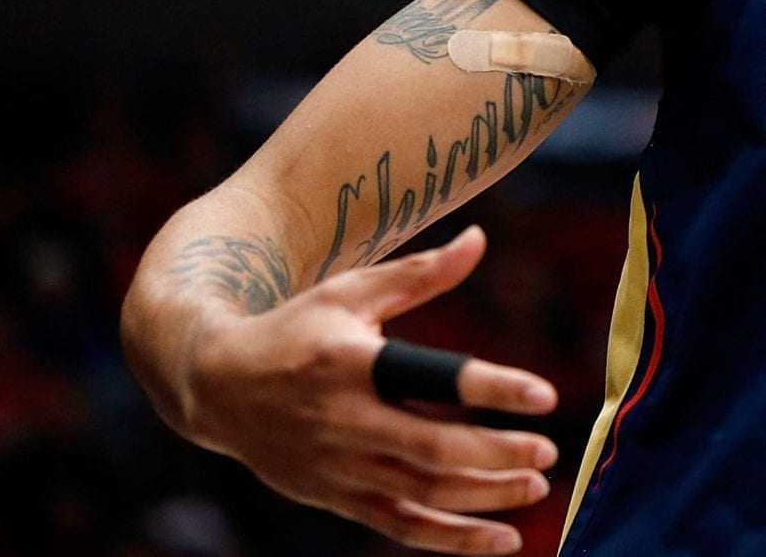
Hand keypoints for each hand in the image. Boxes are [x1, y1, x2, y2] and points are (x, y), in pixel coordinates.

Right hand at [184, 226, 557, 553]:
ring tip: (537, 488)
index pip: (432, 378)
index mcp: (352, 362)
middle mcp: (345, 420)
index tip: (545, 396)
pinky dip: (454, 540)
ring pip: (424, 493)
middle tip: (548, 452)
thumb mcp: (351, 292)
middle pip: (433, 448)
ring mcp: (340, 467)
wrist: (217, 388)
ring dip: (486, 497)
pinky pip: (403, 527)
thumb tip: (479, 239)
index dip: (491, 388)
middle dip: (497, 455)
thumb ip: (420, 272)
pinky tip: (502, 540)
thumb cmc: (296, 329)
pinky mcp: (338, 498)